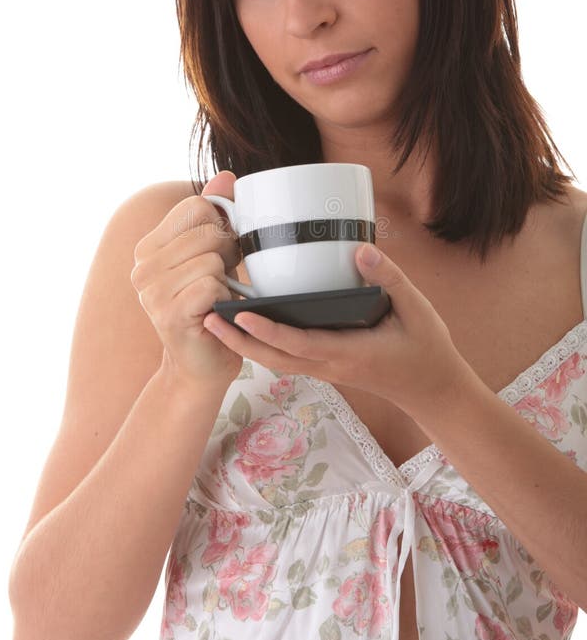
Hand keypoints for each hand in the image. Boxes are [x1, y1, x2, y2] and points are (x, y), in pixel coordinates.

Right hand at [131, 171, 244, 387]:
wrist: (202, 363)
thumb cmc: (211, 306)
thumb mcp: (213, 254)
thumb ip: (216, 214)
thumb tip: (227, 176)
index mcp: (150, 246)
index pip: (197, 206)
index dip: (221, 226)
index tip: (221, 253)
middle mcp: (143, 266)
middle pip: (208, 231)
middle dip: (228, 255)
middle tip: (220, 280)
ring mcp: (151, 291)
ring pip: (212, 258)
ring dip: (225, 281)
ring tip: (216, 298)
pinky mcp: (168, 313)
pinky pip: (212, 285)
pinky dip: (224, 299)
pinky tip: (214, 313)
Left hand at [202, 242, 471, 416]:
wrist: (432, 389)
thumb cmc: (426, 349)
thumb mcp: (417, 309)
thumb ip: (389, 279)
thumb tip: (360, 250)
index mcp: (348, 353)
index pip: (299, 344)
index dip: (267, 331)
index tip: (240, 315)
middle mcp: (330, 365)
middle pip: (273, 358)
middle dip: (238, 341)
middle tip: (206, 318)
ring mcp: (326, 368)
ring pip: (275, 361)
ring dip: (243, 344)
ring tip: (215, 320)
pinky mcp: (326, 365)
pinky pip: (286, 357)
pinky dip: (261, 344)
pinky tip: (247, 326)